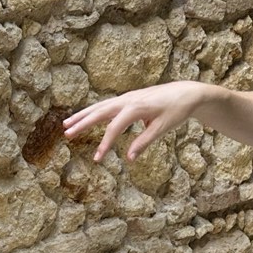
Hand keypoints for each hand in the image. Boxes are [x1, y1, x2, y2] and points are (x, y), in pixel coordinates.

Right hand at [62, 81, 205, 162]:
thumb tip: (129, 159)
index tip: (97, 159)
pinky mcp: (128, 99)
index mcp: (136, 107)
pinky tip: (84, 118)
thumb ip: (144, 142)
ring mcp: (126, 98)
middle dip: (82, 123)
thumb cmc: (176, 111)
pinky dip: (93, 111)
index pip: (114, 128)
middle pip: (100, 112)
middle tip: (66, 133)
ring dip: (83, 115)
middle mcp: (128, 100)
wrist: (186, 93)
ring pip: (100, 106)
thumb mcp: (163, 128)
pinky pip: (106, 105)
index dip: (104, 144)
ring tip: (66, 124)